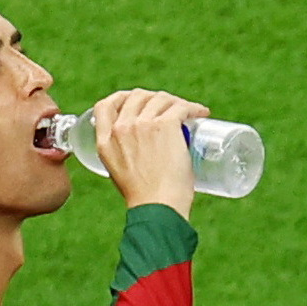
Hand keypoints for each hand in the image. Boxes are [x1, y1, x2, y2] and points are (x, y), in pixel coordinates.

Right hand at [87, 88, 209, 216]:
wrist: (158, 208)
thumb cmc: (146, 200)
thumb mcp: (120, 175)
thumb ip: (124, 159)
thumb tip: (142, 156)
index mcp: (105, 140)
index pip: (105, 106)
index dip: (121, 99)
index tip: (137, 103)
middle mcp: (121, 127)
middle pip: (137, 97)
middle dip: (154, 99)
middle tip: (170, 109)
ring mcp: (142, 124)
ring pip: (160, 99)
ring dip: (176, 102)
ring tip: (188, 112)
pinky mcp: (165, 125)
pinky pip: (180, 107)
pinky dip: (193, 108)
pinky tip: (201, 112)